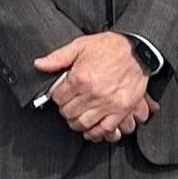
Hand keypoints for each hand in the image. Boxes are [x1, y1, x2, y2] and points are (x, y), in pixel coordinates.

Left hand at [35, 32, 153, 136]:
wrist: (138, 51)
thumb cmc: (110, 46)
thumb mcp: (81, 45)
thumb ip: (58, 57)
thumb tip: (39, 64)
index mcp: (80, 78)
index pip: (58, 97)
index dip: (57, 96)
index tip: (61, 94)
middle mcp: (92, 94)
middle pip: (69, 112)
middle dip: (65, 109)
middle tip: (69, 105)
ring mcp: (107, 104)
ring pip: (83, 124)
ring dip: (77, 122)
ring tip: (77, 117)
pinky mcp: (121, 111)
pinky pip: (104, 129)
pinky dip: (95, 133)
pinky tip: (91, 129)